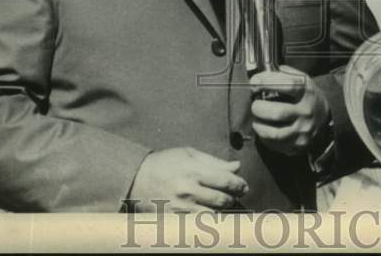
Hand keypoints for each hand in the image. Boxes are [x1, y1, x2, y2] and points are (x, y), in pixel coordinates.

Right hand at [126, 147, 247, 211]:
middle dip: (233, 199)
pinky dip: (207, 222)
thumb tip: (237, 166)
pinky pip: (198, 226)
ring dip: (222, 212)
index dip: (239, 185)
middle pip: (222, 200)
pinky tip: (209, 216)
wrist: (137, 178)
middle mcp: (189, 190)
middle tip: (235, 197)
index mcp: (194, 171)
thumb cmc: (165, 162)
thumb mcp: (189, 154)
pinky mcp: (173, 220)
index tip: (243, 186)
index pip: (226, 181)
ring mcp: (181, 208)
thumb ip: (214, 162)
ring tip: (222, 207)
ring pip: (213, 215)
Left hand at [250, 66, 329, 155]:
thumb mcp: (302, 80)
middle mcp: (306, 112)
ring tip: (256, 119)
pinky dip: (263, 137)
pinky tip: (263, 129)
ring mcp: (303, 131)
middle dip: (259, 108)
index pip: (288, 85)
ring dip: (259, 125)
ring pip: (274, 133)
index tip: (255, 82)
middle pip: (278, 113)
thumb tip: (261, 76)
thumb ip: (284, 74)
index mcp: (307, 93)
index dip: (268, 82)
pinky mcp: (297, 146)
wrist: (325, 118)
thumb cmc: (307, 97)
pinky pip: (275, 144)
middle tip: (255, 105)